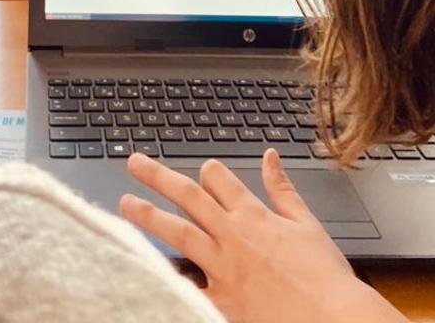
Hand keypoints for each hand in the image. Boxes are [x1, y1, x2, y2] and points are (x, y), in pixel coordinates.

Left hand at [121, 151, 406, 322]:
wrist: (335, 320)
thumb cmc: (325, 275)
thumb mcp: (307, 223)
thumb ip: (282, 189)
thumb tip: (270, 156)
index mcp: (255, 215)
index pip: (219, 179)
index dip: (207, 172)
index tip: (199, 170)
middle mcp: (233, 236)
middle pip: (188, 197)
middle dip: (158, 177)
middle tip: (134, 163)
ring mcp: (223, 268)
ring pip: (179, 234)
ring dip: (149, 216)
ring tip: (126, 204)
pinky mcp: (221, 301)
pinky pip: (188, 285)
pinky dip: (168, 276)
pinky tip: (146, 268)